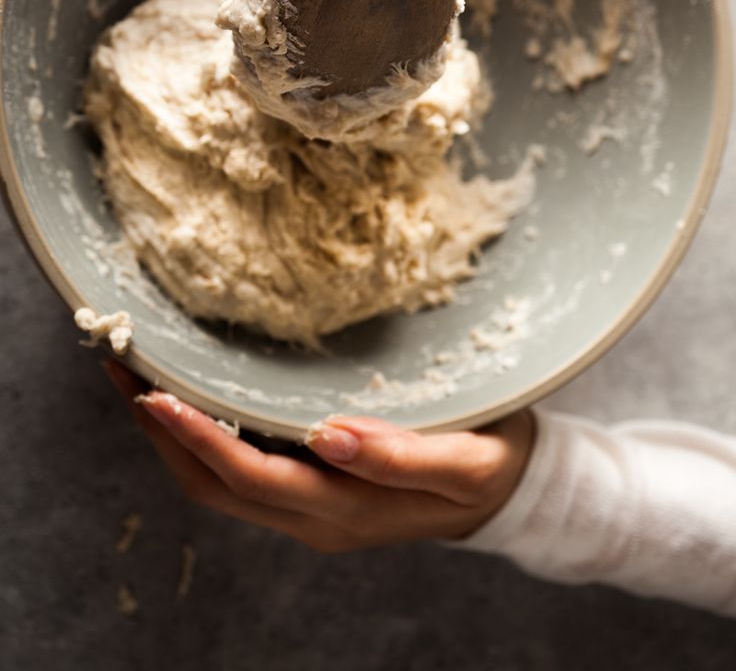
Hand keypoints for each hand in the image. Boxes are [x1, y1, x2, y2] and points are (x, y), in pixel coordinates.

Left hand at [105, 361, 534, 551]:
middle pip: (214, 487)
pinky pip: (242, 472)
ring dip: (174, 436)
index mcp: (345, 510)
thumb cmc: (492, 466)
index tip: (155, 394)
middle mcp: (315, 517)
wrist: (512, 495)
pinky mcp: (314, 491)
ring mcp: (311, 508)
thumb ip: (403, 455)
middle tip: (122, 371)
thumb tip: (329, 437)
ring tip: (141, 379)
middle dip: (162, 434)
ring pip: (219, 484)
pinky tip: (198, 396)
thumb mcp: (465, 461)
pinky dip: (206, 436)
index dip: (197, 440)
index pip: (249, 479)